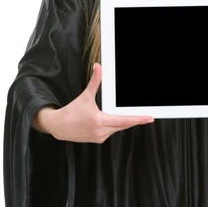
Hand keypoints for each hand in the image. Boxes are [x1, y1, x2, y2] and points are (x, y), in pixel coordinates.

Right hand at [35, 63, 153, 142]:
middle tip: (146, 117)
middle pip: (123, 125)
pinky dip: (114, 126)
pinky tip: (111, 121)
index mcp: (99, 120)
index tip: (148, 118)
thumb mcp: (85, 96)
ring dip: (122, 122)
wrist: (58, 126)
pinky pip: (111, 132)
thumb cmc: (71, 111)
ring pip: (117, 128)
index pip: (124, 120)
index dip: (138, 119)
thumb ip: (94, 81)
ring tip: (127, 116)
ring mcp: (99, 137)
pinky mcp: (97, 140)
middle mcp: (101, 131)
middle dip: (134, 120)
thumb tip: (98, 67)